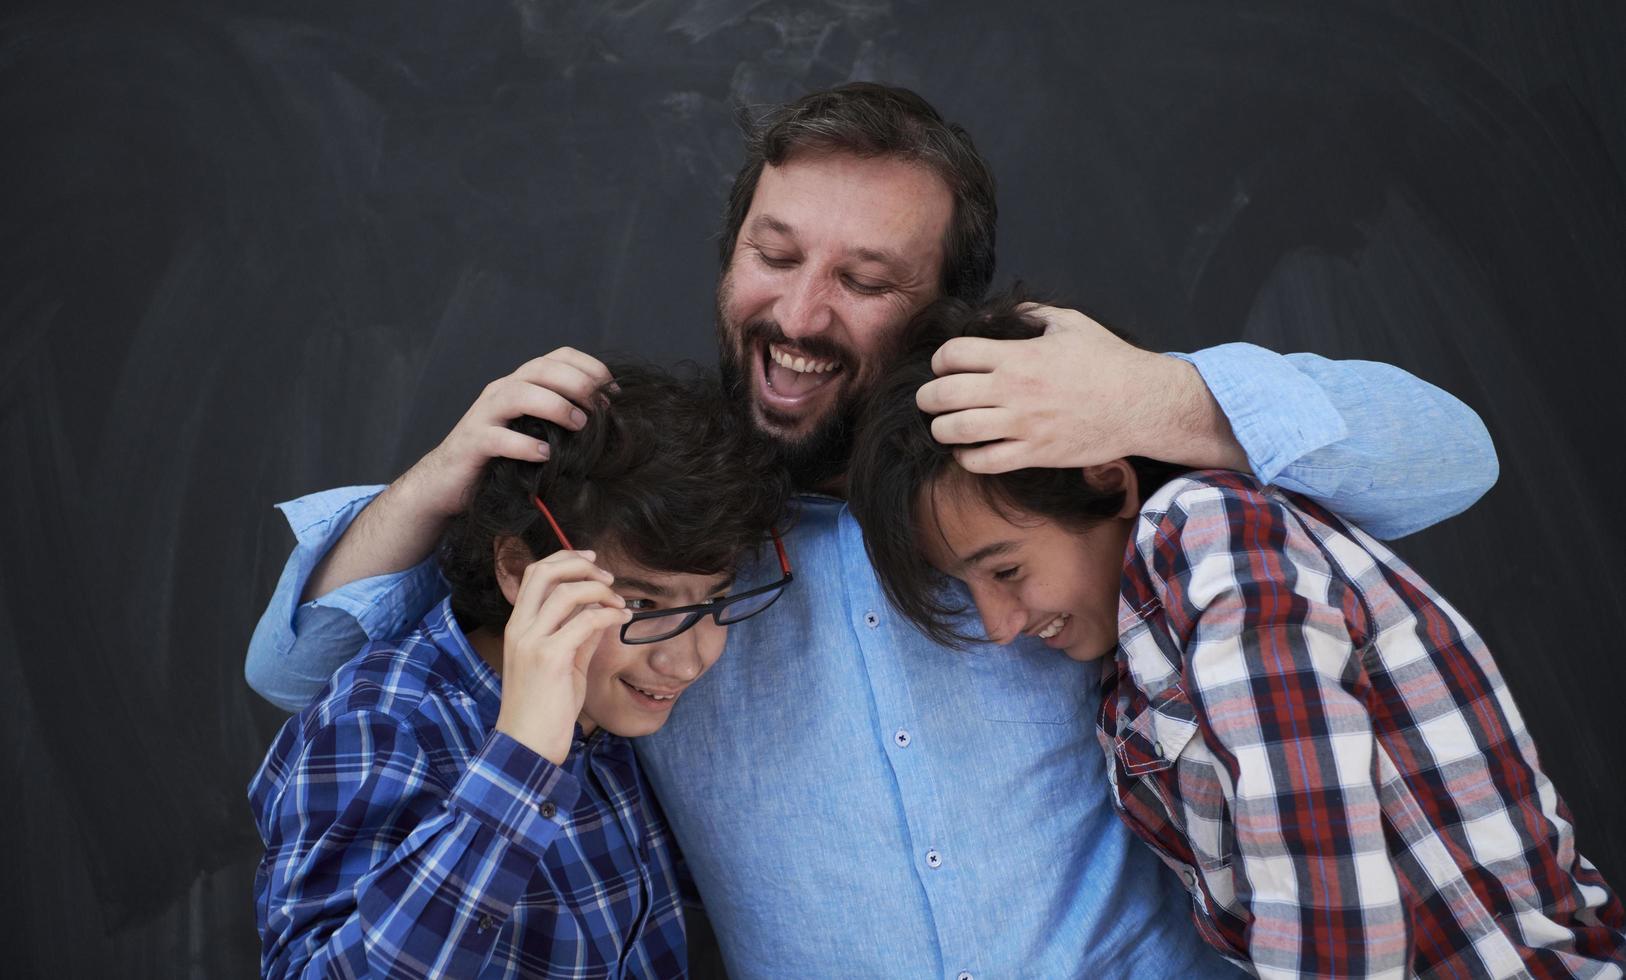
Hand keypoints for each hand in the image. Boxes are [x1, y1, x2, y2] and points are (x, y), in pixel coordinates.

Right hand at [405, 348, 613, 517]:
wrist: (448, 480)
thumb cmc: (502, 456)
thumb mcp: (535, 430)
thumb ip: (562, 418)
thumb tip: (609, 419)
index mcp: (522, 383)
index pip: (559, 356)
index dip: (591, 367)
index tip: (614, 391)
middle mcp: (502, 391)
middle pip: (540, 369)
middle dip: (577, 383)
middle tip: (601, 408)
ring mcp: (484, 415)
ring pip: (518, 394)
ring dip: (554, 406)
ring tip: (578, 425)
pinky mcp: (472, 443)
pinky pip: (498, 438)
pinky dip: (524, 445)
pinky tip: (545, 456)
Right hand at [493, 551, 631, 764]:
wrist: (527, 745)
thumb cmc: (545, 708)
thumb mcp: (563, 663)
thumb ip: (579, 635)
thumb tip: (602, 611)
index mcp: (518, 626)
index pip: (534, 574)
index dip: (564, 559)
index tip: (592, 562)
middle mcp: (519, 628)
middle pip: (543, 572)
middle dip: (579, 565)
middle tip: (607, 577)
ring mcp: (532, 642)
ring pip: (566, 592)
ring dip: (599, 590)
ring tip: (619, 602)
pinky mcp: (549, 658)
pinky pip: (584, 621)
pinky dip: (608, 614)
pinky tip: (621, 620)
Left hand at [915, 304, 1242, 472]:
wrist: (1142, 403)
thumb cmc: (1108, 361)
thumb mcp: (1069, 323)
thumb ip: (1030, 314)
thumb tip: (999, 312)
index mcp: (1018, 356)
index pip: (953, 355)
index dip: (940, 359)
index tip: (945, 365)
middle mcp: (1014, 391)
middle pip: (944, 395)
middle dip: (928, 397)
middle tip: (929, 398)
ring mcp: (1022, 425)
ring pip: (956, 431)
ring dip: (941, 429)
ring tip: (944, 425)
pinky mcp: (1034, 453)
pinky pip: (984, 462)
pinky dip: (966, 458)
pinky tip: (969, 450)